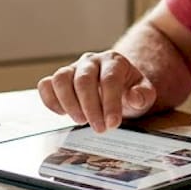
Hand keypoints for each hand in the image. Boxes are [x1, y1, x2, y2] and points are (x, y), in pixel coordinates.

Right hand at [37, 50, 156, 132]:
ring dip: (69, 103)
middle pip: (84, 80)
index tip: (112, 124)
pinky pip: (46, 85)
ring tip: (81, 121)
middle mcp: (91, 61)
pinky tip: (62, 114)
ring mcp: (72, 68)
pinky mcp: (58, 79)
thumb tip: (135, 98)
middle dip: (90, 107)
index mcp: (114, 61)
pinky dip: (50, 100)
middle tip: (99, 129)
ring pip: (61, 79)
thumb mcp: (144, 93)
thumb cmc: (129, 90)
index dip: (110, 103)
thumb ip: (144, 95)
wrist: (116, 86)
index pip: (109, 79)